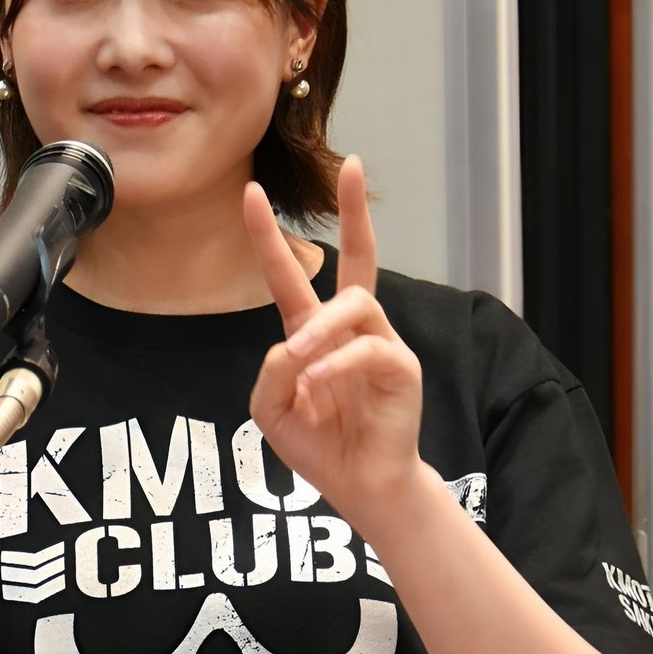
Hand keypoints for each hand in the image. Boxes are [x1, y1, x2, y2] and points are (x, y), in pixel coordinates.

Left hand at [244, 157, 424, 537]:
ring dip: (319, 331)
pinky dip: (336, 368)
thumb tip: (293, 345)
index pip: (291, 274)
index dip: (268, 236)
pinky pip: (368, 350)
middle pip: (360, 256)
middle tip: (353, 166)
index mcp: (313, 333)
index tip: (249, 192)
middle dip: (355, 210)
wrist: (361, 487)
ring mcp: (381, 344)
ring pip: (352, 305)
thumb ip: (271, 375)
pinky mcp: (402, 369)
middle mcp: (351, 329)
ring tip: (301, 363)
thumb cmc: (320, 446)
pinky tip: (318, 391)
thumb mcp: (272, 410)